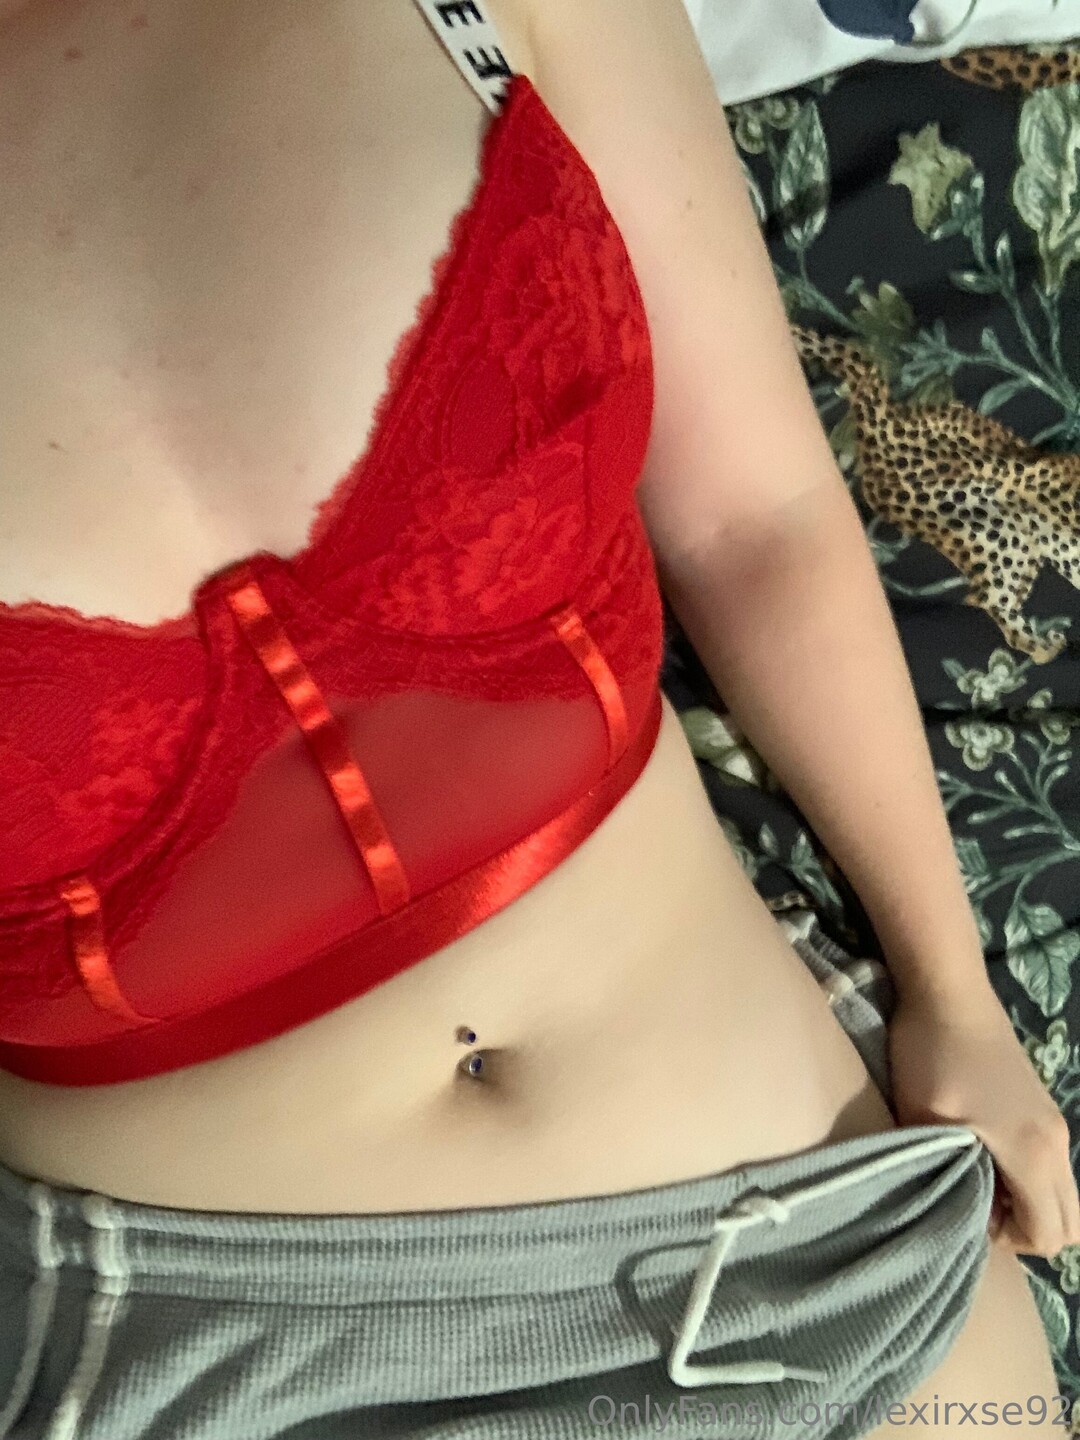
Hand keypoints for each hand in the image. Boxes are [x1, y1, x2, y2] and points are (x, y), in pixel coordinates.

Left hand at [887, 978, 1079, 1257]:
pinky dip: (1028, 1178)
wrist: (949, 992)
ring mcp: (1053, 1123)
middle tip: (976, 1208)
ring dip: (1028, 1202)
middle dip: (1026, 1230)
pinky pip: (1051, 1165)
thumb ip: (943, 1174)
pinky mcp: (1040, 1107)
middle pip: (1069, 1222)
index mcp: (1034, 1154)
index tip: (966, 1217)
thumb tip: (952, 1212)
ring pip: (1062, 1193)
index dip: (1009, 1242)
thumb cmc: (933, 1056)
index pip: (1048, 1235)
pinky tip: (981, 1155)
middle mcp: (1057, 1144)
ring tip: (974, 1181)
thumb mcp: (925, 1120)